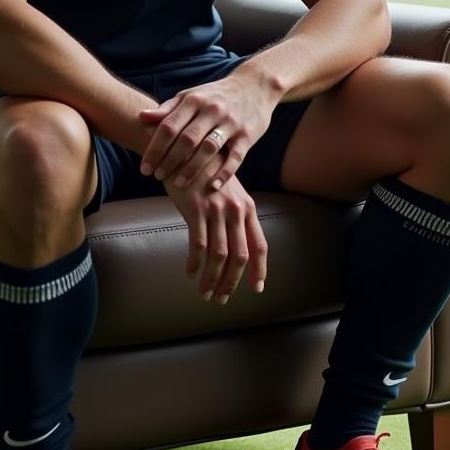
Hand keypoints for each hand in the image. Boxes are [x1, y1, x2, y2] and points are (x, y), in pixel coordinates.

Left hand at [138, 70, 278, 189]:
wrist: (255, 85)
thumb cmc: (217, 95)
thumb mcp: (192, 96)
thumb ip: (168, 109)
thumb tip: (141, 118)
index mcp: (195, 100)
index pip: (169, 126)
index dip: (154, 149)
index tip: (145, 168)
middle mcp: (213, 110)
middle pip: (187, 139)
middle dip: (169, 161)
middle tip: (157, 177)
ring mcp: (232, 123)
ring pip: (209, 149)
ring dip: (191, 168)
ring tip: (178, 183)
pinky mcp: (248, 135)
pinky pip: (235, 157)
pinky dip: (224, 172)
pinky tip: (212, 185)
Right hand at [164, 174, 267, 302]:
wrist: (189, 150)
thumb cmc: (208, 175)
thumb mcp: (229, 193)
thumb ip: (234, 217)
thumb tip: (235, 246)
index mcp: (247, 208)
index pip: (259, 244)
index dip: (259, 269)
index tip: (257, 288)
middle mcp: (236, 210)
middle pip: (240, 255)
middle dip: (232, 282)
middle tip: (221, 299)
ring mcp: (217, 210)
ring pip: (219, 255)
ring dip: (212, 279)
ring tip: (204, 293)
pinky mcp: (196, 209)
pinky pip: (198, 244)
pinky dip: (194, 263)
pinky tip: (190, 272)